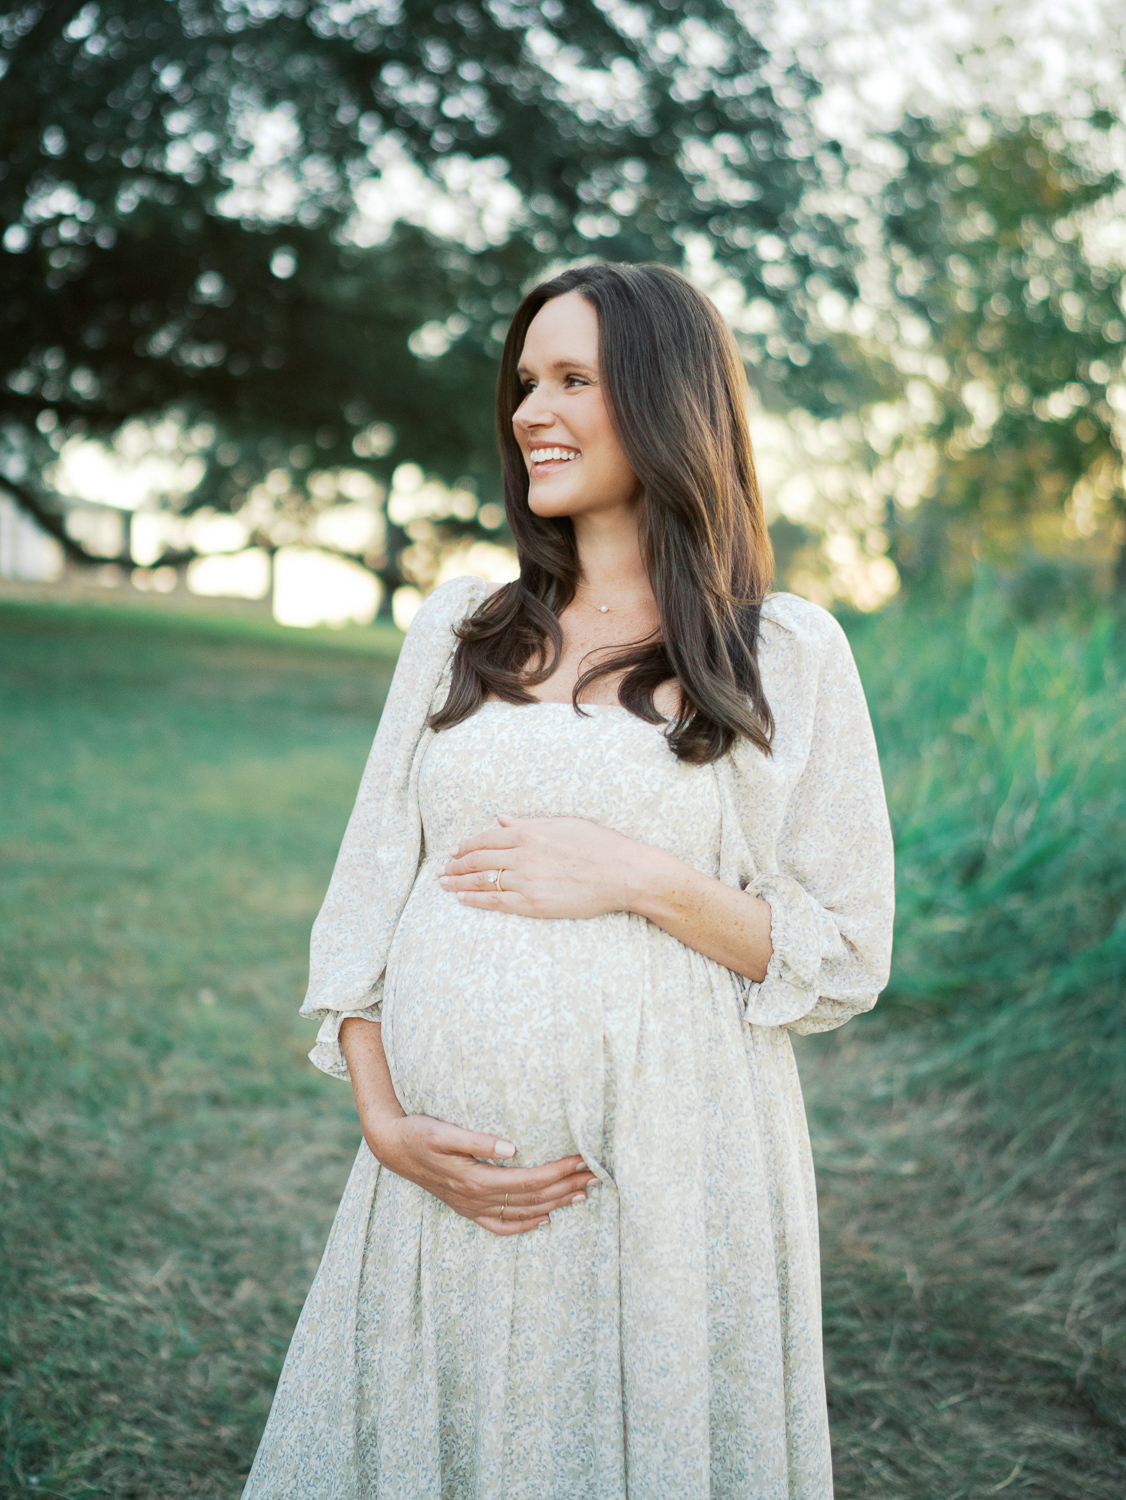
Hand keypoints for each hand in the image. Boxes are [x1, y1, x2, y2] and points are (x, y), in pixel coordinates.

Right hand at [364, 1111, 597, 1236]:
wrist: (392, 1147)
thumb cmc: (419, 1132)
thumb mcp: (443, 1131)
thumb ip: (477, 1140)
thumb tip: (512, 1147)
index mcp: (475, 1179)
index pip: (529, 1179)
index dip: (558, 1172)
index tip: (583, 1161)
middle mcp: (477, 1199)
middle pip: (532, 1198)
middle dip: (567, 1187)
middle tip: (597, 1176)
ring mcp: (472, 1207)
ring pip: (523, 1213)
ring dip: (555, 1204)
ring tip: (584, 1194)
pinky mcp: (467, 1209)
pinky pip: (501, 1225)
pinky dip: (526, 1225)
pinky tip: (545, 1220)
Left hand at [438, 814, 662, 919]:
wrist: (622, 873)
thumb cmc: (599, 845)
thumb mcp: (562, 824)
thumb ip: (527, 822)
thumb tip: (501, 818)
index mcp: (528, 832)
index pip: (486, 838)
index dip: (466, 845)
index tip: (454, 851)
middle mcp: (522, 855)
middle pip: (478, 859)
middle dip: (455, 865)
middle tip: (441, 870)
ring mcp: (525, 881)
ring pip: (482, 881)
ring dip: (458, 883)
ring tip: (443, 884)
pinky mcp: (533, 903)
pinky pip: (495, 902)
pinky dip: (475, 900)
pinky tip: (462, 900)